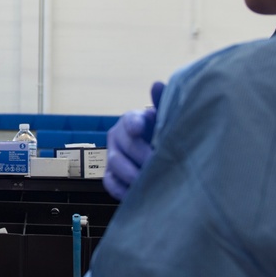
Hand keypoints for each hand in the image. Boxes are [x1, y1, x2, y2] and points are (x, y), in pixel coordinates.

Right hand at [103, 82, 164, 200]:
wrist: (157, 153)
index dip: (134, 124)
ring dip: (133, 173)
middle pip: (124, 146)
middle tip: (159, 164)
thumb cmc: (161, 134)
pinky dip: (122, 189)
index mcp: (132, 119)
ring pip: (115, 163)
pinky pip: (109, 182)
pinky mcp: (110, 175)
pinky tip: (137, 191)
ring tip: (151, 181)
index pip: (129, 120)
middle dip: (142, 156)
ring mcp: (112, 155)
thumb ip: (163, 102)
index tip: (140, 130)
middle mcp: (118, 136)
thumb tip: (156, 84)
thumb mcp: (165, 118)